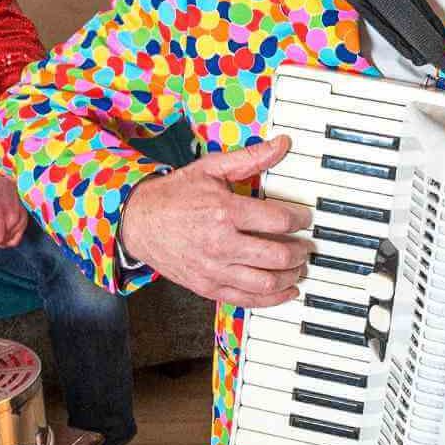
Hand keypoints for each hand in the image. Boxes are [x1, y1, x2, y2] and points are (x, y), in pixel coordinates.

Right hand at [119, 136, 313, 308]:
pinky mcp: (207, 287)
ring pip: (266, 282)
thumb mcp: (211, 169)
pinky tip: (285, 291)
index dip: (300, 219)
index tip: (304, 219)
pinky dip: (271, 300)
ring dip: (290, 276)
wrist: (138, 221)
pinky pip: (246, 300)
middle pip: (277, 255)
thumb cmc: (174, 195)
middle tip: (306, 246)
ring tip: (298, 268)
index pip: (278, 220)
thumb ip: (249, 158)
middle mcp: (221, 244)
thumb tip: (280, 144)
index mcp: (225, 211)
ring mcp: (213, 269)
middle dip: (299, 251)